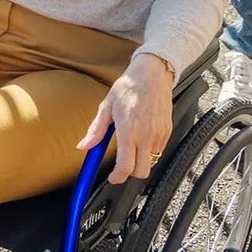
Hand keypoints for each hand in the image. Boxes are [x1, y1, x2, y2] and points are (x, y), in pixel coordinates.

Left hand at [78, 55, 174, 182]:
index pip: (125, 166)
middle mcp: (146, 135)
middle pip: (141, 171)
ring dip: (141, 159)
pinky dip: (150, 149)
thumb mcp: (107, 106)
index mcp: (128, 130)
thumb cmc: (129, 87)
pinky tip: (143, 135)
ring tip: (133, 143)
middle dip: (130, 173)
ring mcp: (158, 134)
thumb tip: (84, 146)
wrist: (152, 73)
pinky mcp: (167, 130)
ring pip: (151, 161)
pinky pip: (159, 149)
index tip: (113, 177)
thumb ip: (96, 130)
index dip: (118, 177)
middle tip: (122, 165)